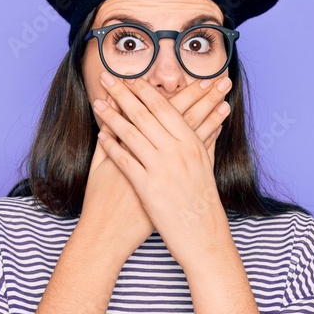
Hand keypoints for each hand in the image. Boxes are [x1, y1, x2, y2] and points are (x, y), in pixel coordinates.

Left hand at [78, 71, 231, 263]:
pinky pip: (126, 161)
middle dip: (124, 94)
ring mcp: (162, 169)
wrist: (202, 235)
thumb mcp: (208, 167)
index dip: (144, 90)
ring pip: (132, 134)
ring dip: (112, 115)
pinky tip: (100, 135)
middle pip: (145, 115)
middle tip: (107, 78)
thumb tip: (215, 119)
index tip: (130, 78)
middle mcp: (177, 152)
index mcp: (192, 143)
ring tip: (98, 103)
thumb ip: (208, 140)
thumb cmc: (203, 202)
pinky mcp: (149, 188)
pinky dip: (112, 146)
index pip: (165, 108)